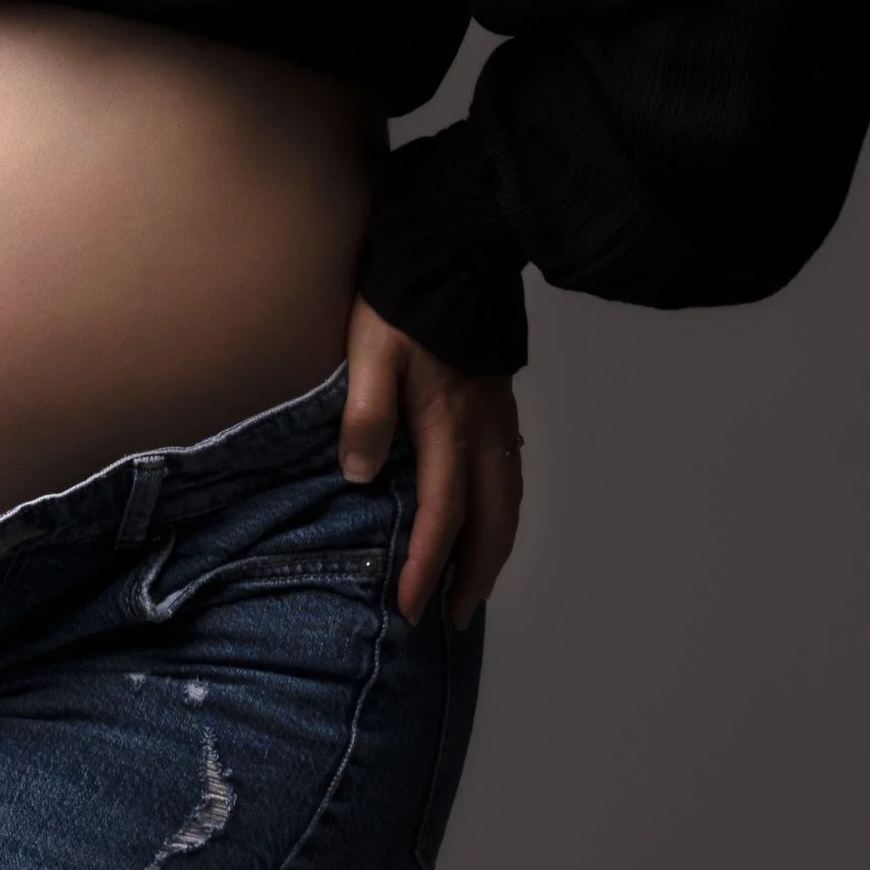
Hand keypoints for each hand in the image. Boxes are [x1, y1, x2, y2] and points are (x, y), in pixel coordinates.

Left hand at [338, 294, 523, 629]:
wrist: (454, 251)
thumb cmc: (404, 302)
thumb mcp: (369, 353)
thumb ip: (365, 415)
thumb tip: (359, 477)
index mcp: (448, 426)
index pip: (441, 515)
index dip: (425, 567)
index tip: (410, 610)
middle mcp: (483, 432)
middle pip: (490, 523)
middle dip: (473, 577)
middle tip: (452, 618)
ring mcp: (498, 420)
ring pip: (508, 503)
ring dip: (493, 550)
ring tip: (472, 584)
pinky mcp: (500, 405)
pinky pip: (510, 476)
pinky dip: (502, 514)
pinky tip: (488, 520)